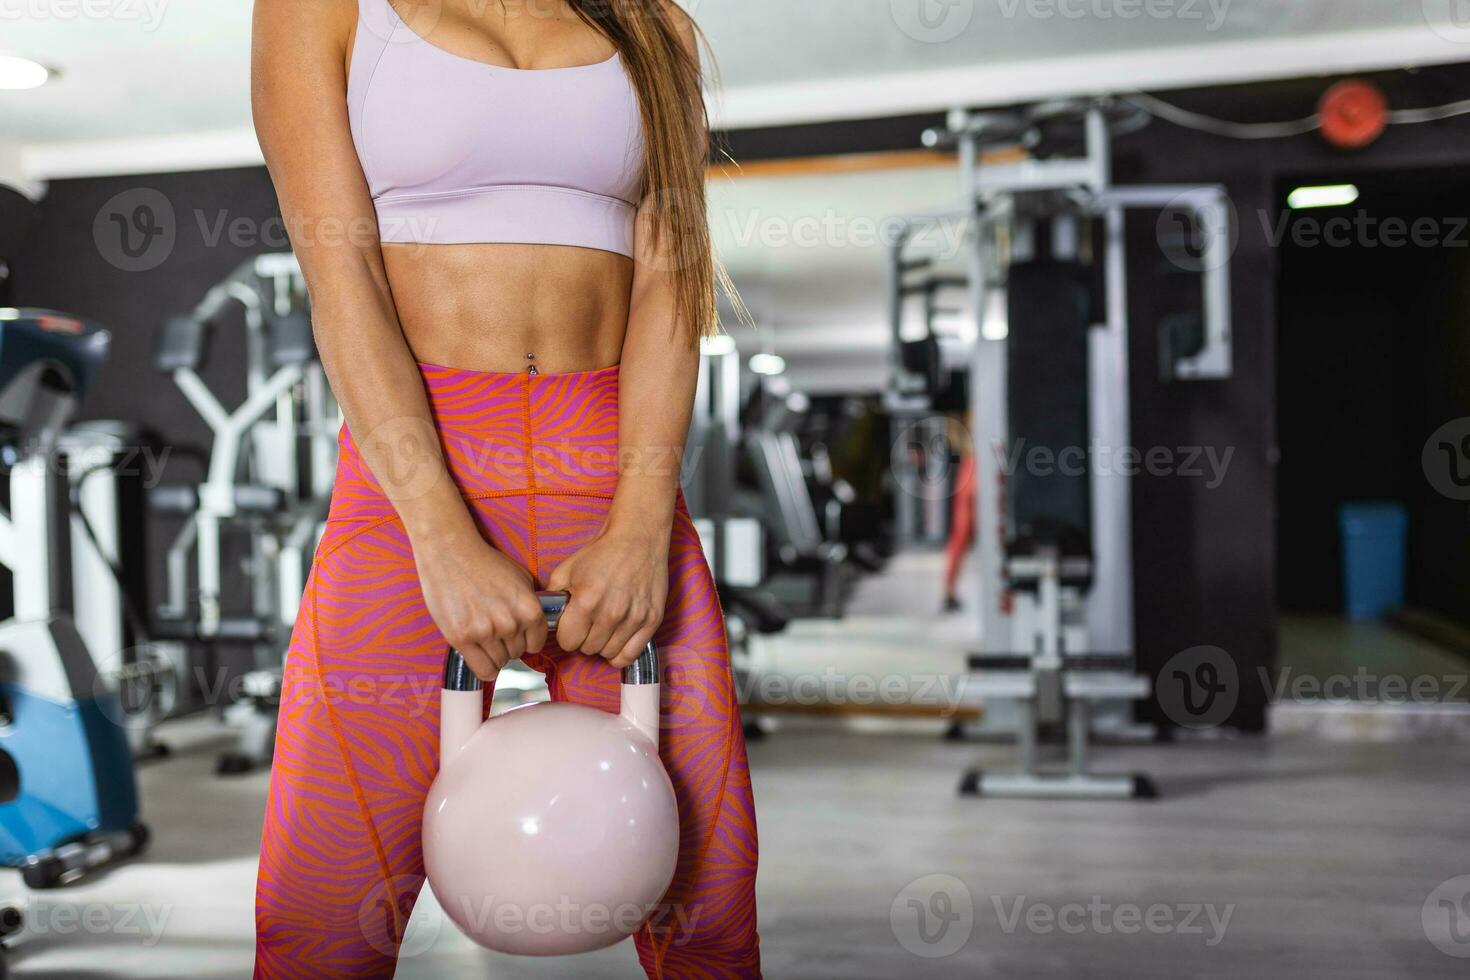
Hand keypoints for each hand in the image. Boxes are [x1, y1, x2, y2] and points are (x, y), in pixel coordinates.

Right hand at [416, 533, 546, 681]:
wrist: (451, 552)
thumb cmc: (485, 563)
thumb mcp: (521, 579)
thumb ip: (530, 605)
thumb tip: (534, 629)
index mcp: (529, 608)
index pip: (536, 644)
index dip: (526, 640)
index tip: (516, 635)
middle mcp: (510, 623)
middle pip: (517, 653)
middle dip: (507, 644)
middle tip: (493, 628)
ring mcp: (486, 632)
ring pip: (500, 662)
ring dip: (493, 653)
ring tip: (482, 634)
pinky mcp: (462, 638)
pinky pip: (483, 670)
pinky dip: (484, 667)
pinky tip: (478, 654)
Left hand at [546, 524, 668, 668]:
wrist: (638, 538)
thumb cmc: (602, 552)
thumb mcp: (568, 569)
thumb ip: (554, 596)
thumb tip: (546, 617)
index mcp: (586, 601)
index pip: (568, 642)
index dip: (567, 635)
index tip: (572, 626)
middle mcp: (611, 613)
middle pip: (588, 649)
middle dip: (584, 639)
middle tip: (589, 623)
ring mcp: (633, 618)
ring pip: (608, 654)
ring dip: (603, 645)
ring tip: (604, 628)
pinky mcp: (651, 620)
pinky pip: (630, 655)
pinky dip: (621, 653)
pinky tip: (617, 640)